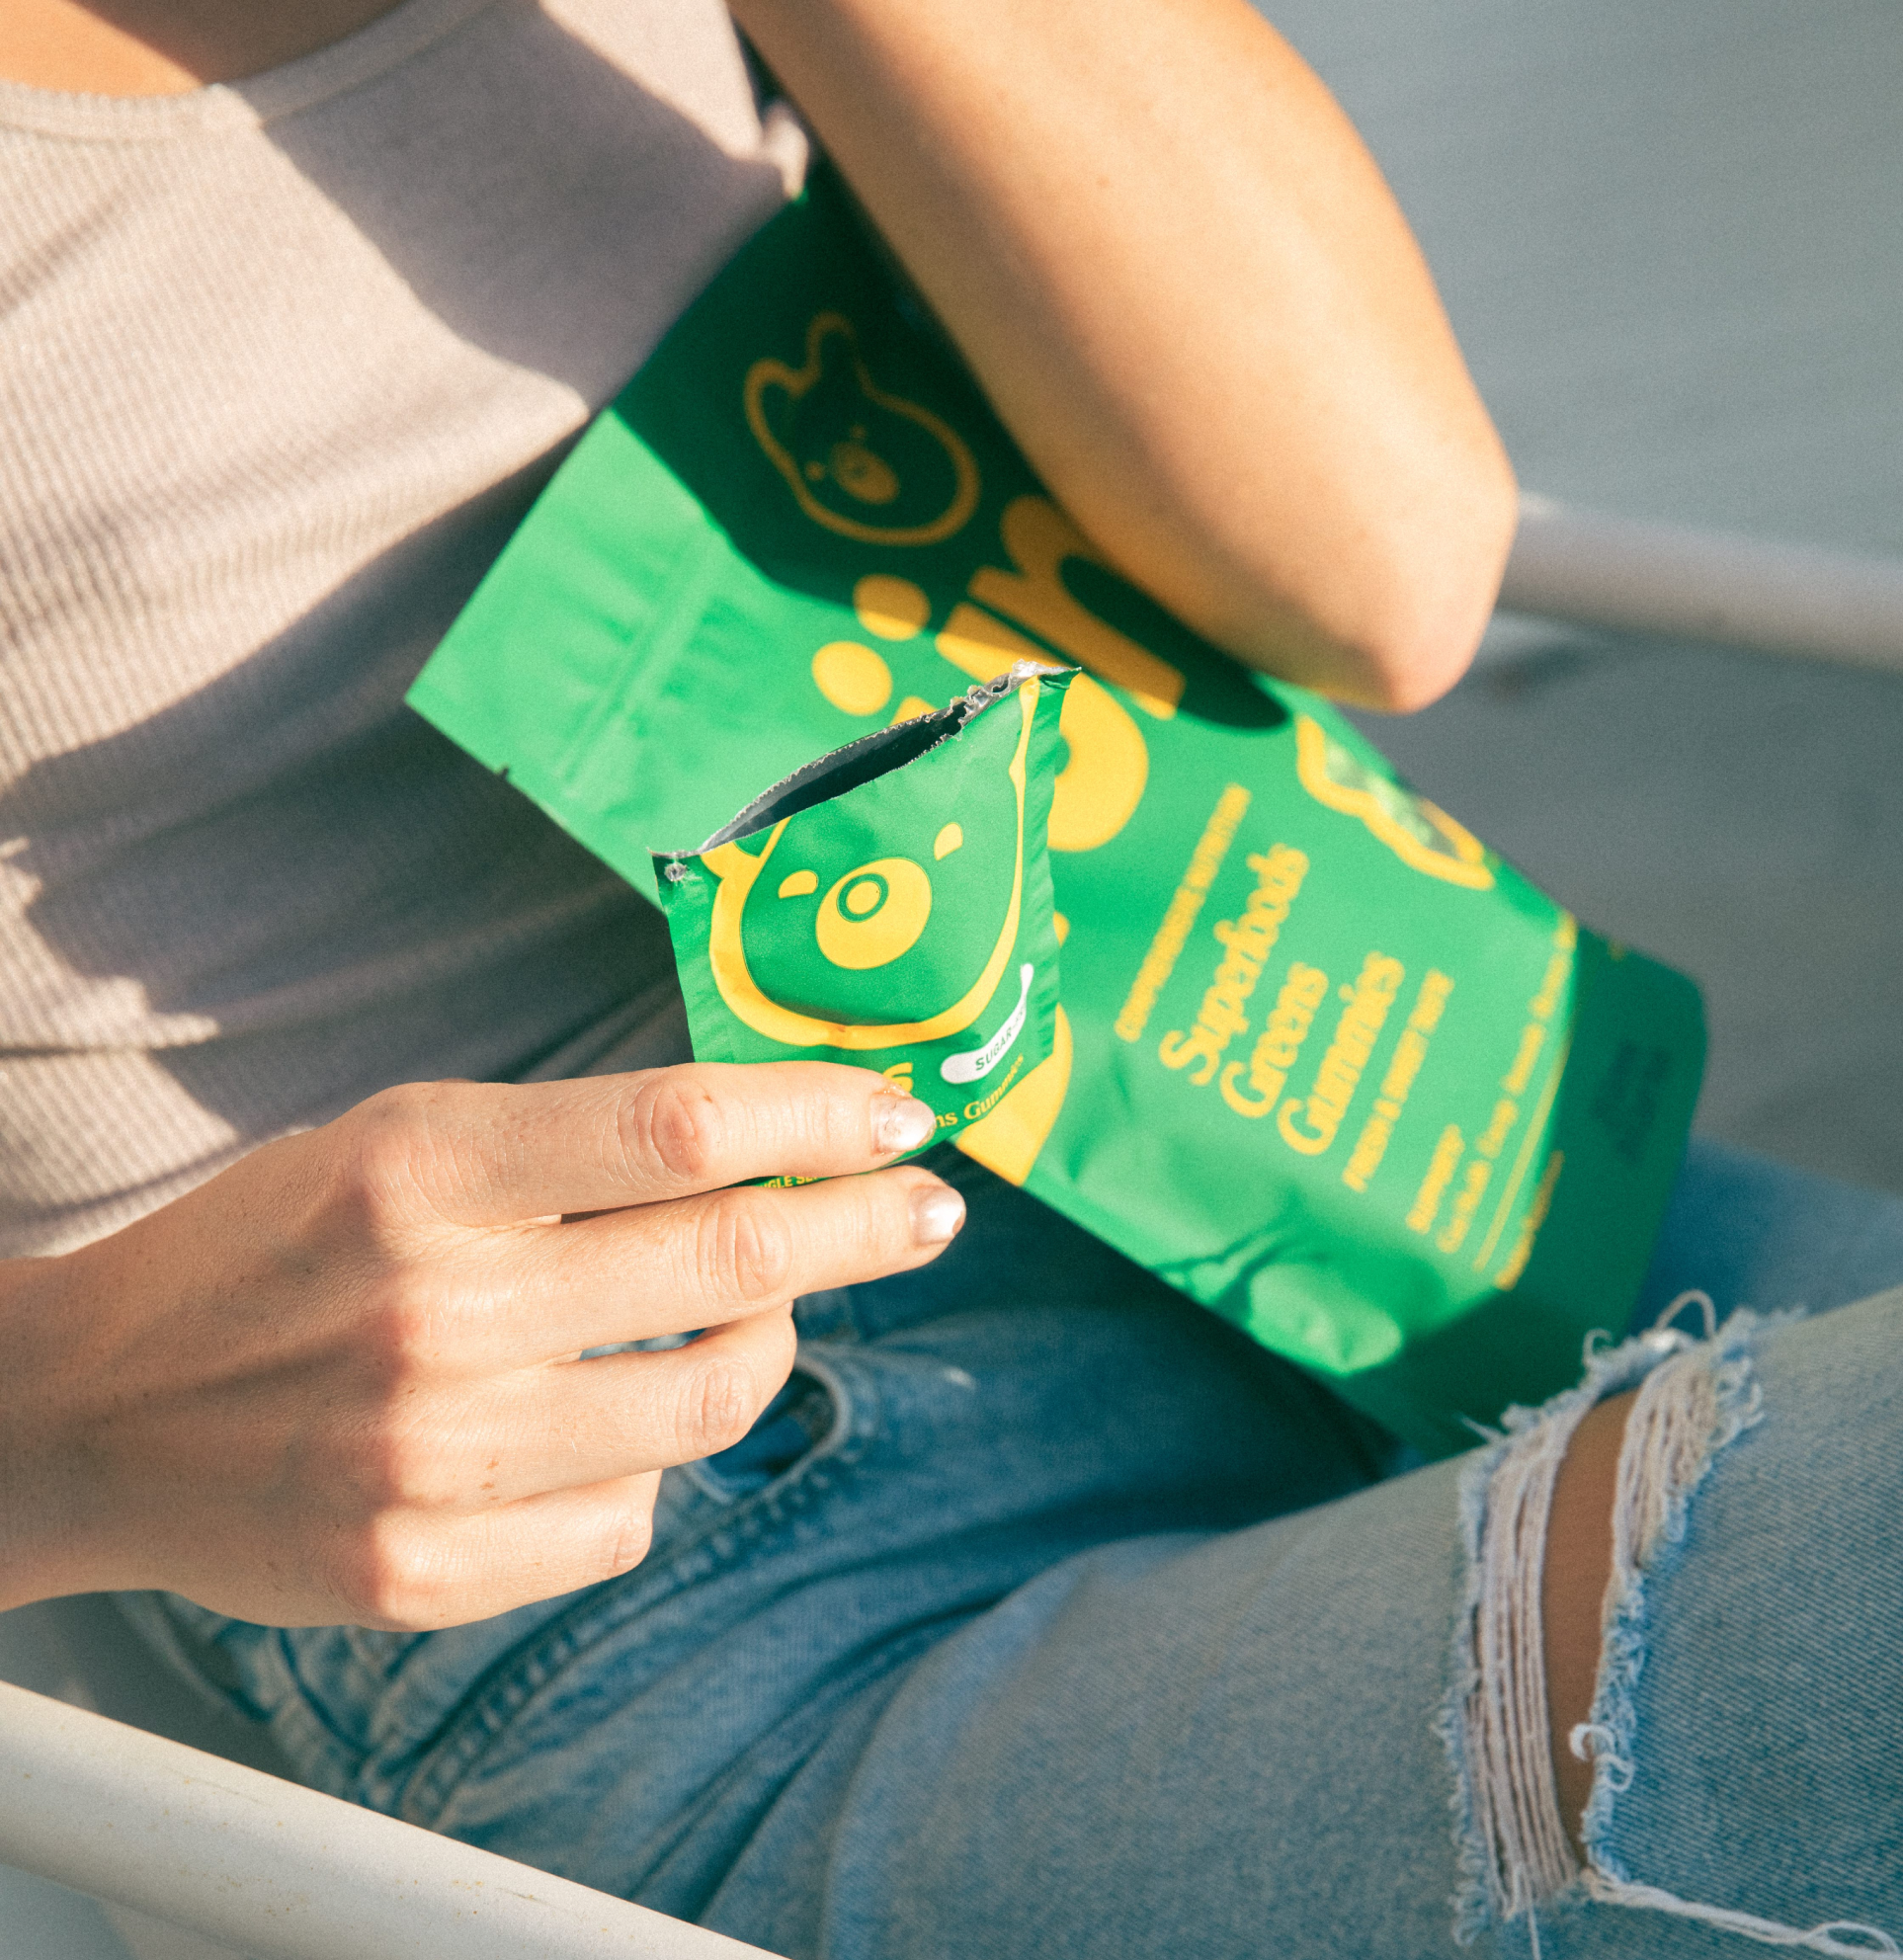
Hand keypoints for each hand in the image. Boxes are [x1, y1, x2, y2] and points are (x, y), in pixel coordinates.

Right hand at [0, 1065, 958, 1628]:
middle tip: (926, 1211)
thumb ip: (575, 1148)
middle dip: (868, 1229)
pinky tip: (606, 1428)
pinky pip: (628, 1522)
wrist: (95, 1409)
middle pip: (730, 1266)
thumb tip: (776, 1146)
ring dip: (767, 1350)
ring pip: (710, 1408)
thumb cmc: (279, 1246)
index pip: (680, 1128)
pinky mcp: (423, 1572)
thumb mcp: (406, 1143)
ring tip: (756, 1318)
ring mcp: (432, 1459)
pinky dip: (649, 1468)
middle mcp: (435, 1310)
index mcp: (425, 1168)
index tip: (901, 1117)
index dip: (819, 1120)